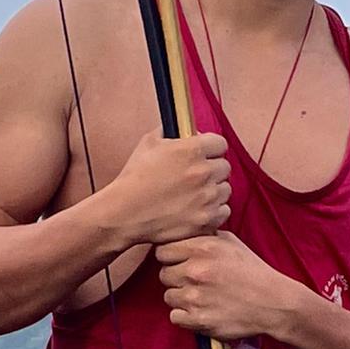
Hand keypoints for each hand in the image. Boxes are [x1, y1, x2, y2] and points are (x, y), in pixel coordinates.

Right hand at [103, 131, 230, 248]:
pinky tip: (198, 208)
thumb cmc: (134, 179)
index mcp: (192, 150)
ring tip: (195, 194)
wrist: (124, 213)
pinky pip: (223, 211)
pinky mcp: (206, 220)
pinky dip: (214, 210)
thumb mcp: (148, 143)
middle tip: (196, 175)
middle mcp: (203, 172)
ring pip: (225, 189)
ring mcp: (207, 198)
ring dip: (214, 190)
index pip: (220, 143)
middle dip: (212, 169)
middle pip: (224, 167)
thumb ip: (170, 131)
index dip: (211, 148)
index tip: (205, 153)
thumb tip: (183, 128)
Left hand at [152, 232, 306, 344]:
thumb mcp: (231, 243)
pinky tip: (200, 311)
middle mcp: (195, 271)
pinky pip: (175, 317)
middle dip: (175, 278)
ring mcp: (195, 297)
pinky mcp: (198, 319)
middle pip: (163, 274)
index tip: (180, 263)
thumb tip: (184, 233)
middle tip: (194, 282)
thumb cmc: (252, 271)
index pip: (162, 251)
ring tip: (200, 297)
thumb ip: (204, 236)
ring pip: (168, 297)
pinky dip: (185, 316)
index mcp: (202, 248)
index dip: (170, 258)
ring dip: (181, 298)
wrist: (274, 303)